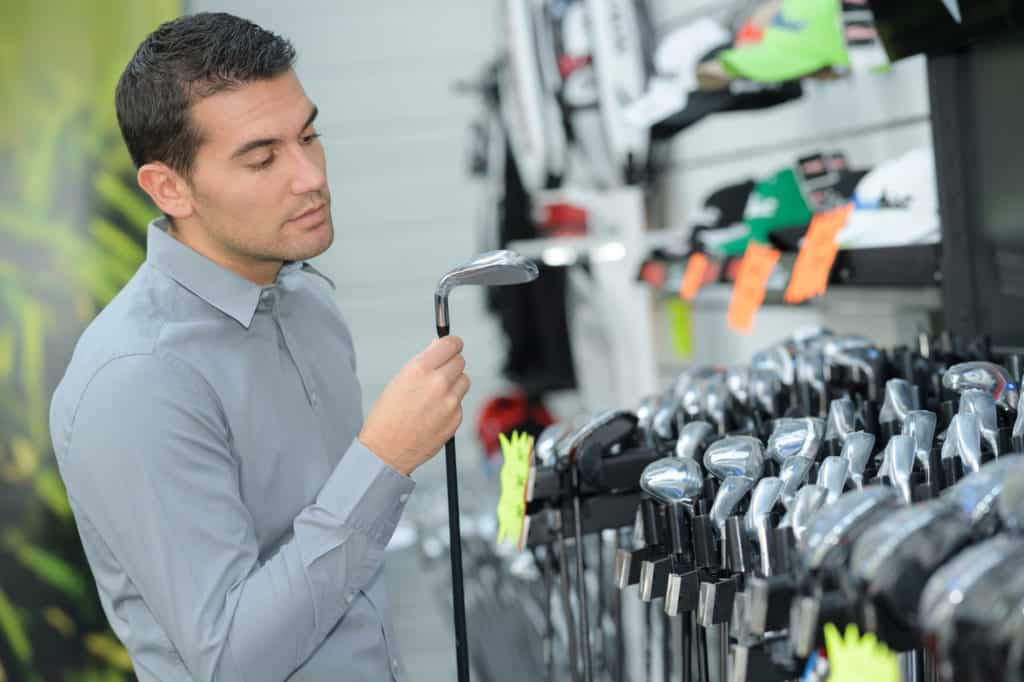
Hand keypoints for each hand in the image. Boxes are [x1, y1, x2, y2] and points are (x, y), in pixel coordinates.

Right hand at [359, 336, 469, 474]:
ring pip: (464, 381)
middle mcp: (438, 383)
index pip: (451, 344)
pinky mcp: (456, 419)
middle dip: (452, 364)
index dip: (453, 344)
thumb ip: (424, 363)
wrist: (386, 451)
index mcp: (420, 369)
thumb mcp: (399, 380)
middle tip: (441, 372)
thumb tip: (439, 347)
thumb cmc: (387, 415)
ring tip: (435, 395)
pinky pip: (459, 403)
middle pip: (460, 361)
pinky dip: (451, 405)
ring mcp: (450, 402)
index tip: (452, 346)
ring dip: (454, 383)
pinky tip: (433, 413)